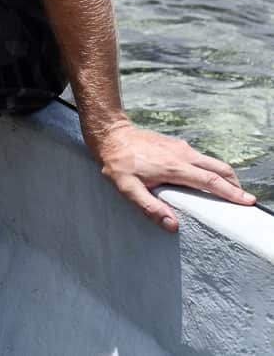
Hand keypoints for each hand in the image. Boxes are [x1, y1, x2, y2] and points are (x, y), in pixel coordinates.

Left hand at [97, 122, 255, 231]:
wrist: (113, 135)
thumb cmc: (119, 164)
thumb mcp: (128, 189)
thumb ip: (150, 208)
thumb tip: (173, 225)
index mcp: (175, 167)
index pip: (210, 181)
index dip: (231, 192)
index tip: (248, 201)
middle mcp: (183, 154)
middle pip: (219, 168)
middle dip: (234, 184)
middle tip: (244, 200)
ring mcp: (181, 147)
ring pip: (212, 161)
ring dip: (225, 176)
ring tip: (230, 193)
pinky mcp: (177, 145)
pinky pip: (201, 158)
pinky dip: (212, 169)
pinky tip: (207, 180)